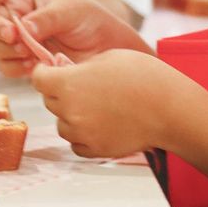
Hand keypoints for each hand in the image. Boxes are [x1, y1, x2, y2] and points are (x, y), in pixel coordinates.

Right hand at [0, 0, 146, 75]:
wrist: (105, 52)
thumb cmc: (91, 20)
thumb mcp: (72, 11)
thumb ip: (46, 18)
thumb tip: (23, 28)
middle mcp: (15, 15)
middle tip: (13, 35)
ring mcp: (16, 39)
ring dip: (7, 50)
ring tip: (30, 52)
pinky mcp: (20, 61)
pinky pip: (4, 65)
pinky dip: (15, 67)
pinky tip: (31, 65)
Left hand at [32, 49, 200, 157]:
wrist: (170, 108)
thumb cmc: (144, 77)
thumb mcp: (107, 57)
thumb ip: (80, 67)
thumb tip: (68, 72)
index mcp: (68, 83)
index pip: (38, 79)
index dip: (45, 73)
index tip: (52, 71)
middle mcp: (69, 110)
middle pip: (50, 101)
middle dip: (60, 92)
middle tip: (83, 86)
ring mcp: (81, 133)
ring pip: (62, 124)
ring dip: (71, 115)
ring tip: (97, 106)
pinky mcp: (95, 149)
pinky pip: (76, 143)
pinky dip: (83, 135)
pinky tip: (102, 123)